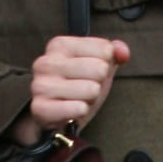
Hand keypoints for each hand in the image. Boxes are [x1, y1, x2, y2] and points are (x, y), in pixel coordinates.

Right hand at [15, 36, 129, 144]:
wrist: (57, 116)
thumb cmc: (78, 86)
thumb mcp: (98, 65)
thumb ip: (114, 53)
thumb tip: (122, 52)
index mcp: (60, 45)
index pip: (105, 49)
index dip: (106, 65)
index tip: (91, 72)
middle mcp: (46, 61)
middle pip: (99, 69)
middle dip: (98, 83)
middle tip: (85, 88)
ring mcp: (41, 85)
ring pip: (91, 89)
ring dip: (90, 99)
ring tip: (78, 99)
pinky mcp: (41, 108)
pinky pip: (78, 108)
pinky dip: (82, 112)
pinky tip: (74, 111)